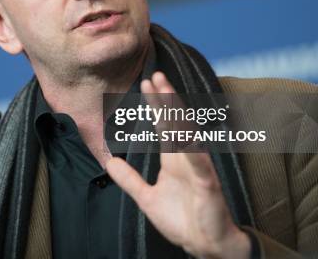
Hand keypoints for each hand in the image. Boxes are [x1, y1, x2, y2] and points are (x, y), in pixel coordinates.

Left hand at [105, 72, 249, 257]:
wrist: (204, 245)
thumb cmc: (182, 220)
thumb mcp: (146, 198)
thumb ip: (129, 180)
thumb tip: (110, 163)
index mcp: (174, 159)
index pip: (164, 124)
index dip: (156, 104)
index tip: (147, 83)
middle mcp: (186, 157)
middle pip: (175, 122)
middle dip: (166, 99)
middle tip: (155, 75)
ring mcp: (198, 168)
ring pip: (187, 134)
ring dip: (177, 113)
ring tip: (168, 93)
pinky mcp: (207, 183)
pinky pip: (199, 163)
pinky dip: (192, 149)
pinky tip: (184, 134)